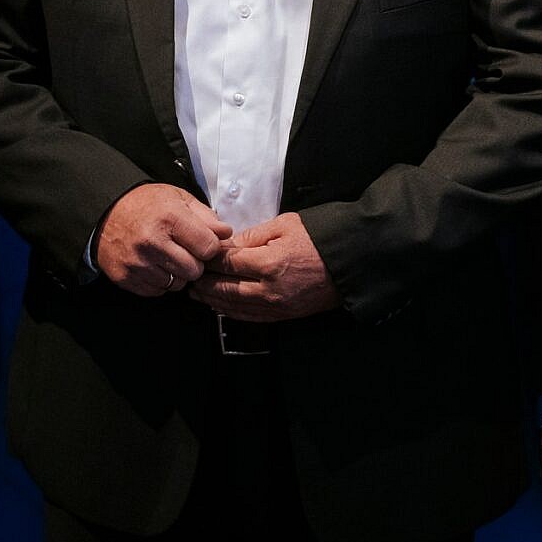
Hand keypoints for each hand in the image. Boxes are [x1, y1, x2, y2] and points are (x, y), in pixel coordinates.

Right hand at [95, 183, 232, 295]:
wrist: (105, 212)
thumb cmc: (145, 204)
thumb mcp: (178, 198)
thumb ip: (206, 217)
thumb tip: (226, 234)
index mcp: (169, 219)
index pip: (209, 248)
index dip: (209, 247)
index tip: (202, 242)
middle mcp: (152, 242)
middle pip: (195, 270)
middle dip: (194, 262)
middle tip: (184, 250)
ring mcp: (137, 262)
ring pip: (177, 284)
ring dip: (177, 274)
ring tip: (167, 256)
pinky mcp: (126, 277)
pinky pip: (157, 291)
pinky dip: (160, 281)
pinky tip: (154, 265)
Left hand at [184, 214, 337, 321]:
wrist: (351, 261)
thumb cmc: (320, 238)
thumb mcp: (285, 225)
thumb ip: (252, 237)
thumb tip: (227, 246)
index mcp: (269, 263)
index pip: (226, 263)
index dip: (209, 259)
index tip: (197, 254)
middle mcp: (270, 289)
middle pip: (225, 289)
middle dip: (204, 283)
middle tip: (189, 277)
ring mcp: (277, 306)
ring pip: (235, 307)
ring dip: (213, 301)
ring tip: (198, 294)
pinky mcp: (284, 315)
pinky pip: (250, 317)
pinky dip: (231, 312)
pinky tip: (221, 306)